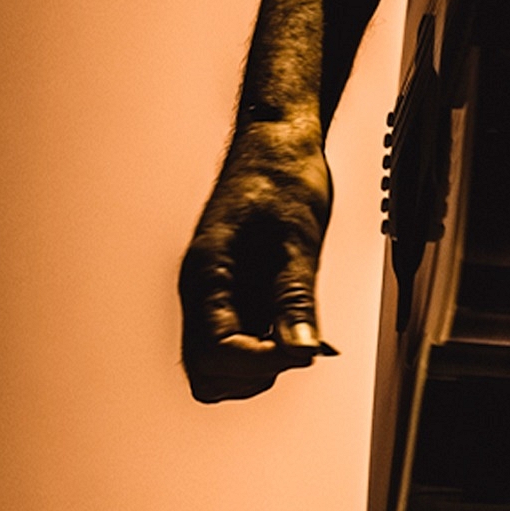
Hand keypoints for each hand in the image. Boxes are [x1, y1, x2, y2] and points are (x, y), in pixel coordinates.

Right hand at [179, 118, 337, 402]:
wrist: (277, 138)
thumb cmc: (283, 174)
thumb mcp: (298, 238)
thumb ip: (296, 298)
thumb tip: (303, 353)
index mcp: (206, 276)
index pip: (214, 353)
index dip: (260, 362)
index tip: (305, 351)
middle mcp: (203, 291)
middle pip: (209, 371)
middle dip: (255, 371)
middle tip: (300, 340)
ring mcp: (217, 293)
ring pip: (223, 362)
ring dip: (262, 360)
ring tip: (301, 327)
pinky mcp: (236, 289)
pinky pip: (243, 336)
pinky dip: (270, 341)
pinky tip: (301, 321)